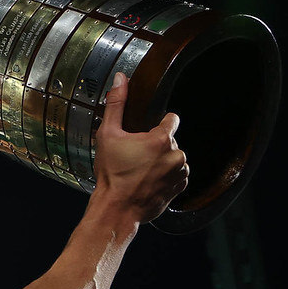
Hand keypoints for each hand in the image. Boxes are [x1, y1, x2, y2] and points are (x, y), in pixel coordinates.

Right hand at [92, 72, 188, 222]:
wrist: (117, 209)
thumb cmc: (112, 175)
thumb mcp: (107, 135)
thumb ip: (116, 104)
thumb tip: (120, 79)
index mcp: (161, 139)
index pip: (171, 119)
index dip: (158, 123)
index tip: (146, 132)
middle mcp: (176, 155)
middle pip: (170, 140)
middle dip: (154, 145)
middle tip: (134, 156)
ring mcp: (180, 173)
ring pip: (173, 157)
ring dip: (161, 161)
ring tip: (139, 170)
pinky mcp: (180, 188)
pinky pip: (176, 175)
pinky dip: (164, 176)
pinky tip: (146, 180)